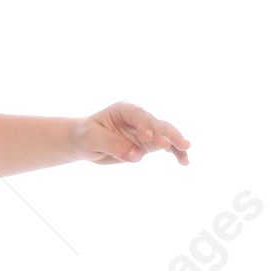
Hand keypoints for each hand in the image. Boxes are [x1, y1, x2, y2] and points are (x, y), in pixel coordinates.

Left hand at [73, 101, 189, 165]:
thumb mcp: (91, 139)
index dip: (145, 124)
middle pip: (156, 123)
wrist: (84, 142)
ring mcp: (146, 130)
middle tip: (174, 144)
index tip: (148, 137)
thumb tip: (137, 156)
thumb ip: (113, 145)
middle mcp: (138, 118)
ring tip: (185, 151)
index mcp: (123, 109)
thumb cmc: (84, 136)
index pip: (138, 115)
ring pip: (165, 133)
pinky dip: (175, 153)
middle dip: (165, 133)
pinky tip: (184, 161)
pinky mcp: (148, 143)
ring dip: (175, 142)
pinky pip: (165, 147)